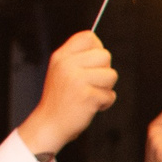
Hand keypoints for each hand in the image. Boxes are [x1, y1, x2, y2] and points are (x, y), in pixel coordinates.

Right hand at [15, 31, 118, 157]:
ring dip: (106, 88)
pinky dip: (105, 103)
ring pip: (111, 75)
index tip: (94, 63)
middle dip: (104, 71)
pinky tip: (91, 106)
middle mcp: (67, 65)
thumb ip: (78, 59)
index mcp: (61, 56)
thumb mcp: (61, 72)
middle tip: (92, 84)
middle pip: (105, 55)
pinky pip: (110, 95)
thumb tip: (102, 51)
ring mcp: (76, 80)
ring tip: (90, 95)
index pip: (88, 37)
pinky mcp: (87, 96)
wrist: (50, 124)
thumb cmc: (61, 99)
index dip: (97, 48)